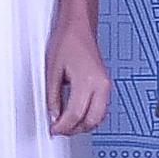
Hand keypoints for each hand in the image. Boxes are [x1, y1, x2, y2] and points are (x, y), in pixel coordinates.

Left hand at [45, 19, 112, 136]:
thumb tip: (53, 117)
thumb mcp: (52, 71)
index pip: (75, 114)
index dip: (62, 126)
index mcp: (87, 81)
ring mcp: (106, 86)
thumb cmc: (66, 42)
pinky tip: (78, 116)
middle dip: (74, 129)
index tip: (53, 130)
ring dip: (83, 125)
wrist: (79, 28)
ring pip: (99, 118)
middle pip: (91, 121)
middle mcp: (101, 85)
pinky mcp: (106, 85)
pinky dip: (90, 117)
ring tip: (66, 124)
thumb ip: (52, 97)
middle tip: (59, 129)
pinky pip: (102, 109)